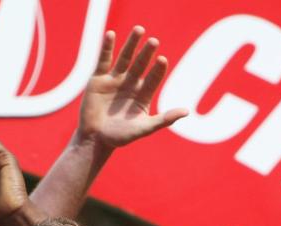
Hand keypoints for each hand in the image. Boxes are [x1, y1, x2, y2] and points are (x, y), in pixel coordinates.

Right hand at [75, 27, 186, 150]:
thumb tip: (186, 112)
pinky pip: (104, 60)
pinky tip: (111, 35)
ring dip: (131, 44)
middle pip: (140, 64)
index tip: (162, 60)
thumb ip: (164, 120)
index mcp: (143, 94)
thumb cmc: (120, 137)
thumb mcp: (144, 128)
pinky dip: (107, 47)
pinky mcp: (99, 78)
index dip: (158, 69)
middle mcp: (131, 84)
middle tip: (154, 41)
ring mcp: (115, 79)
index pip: (153, 78)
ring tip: (139, 30)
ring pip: (125, 57)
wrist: (94, 139)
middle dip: (146, 53)